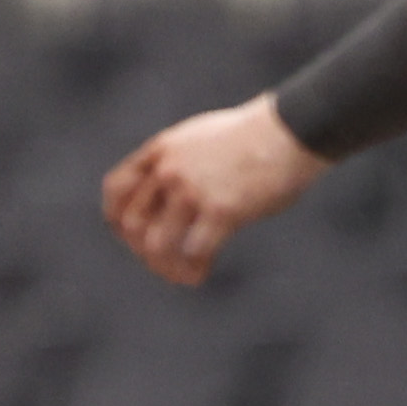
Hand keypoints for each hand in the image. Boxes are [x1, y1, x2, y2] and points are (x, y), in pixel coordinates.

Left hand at [103, 95, 320, 285]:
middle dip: (141, 250)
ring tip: (181, 274)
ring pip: (157, 244)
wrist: (291, 131)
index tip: (133, 236)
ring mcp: (193, 190)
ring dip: (165, 267)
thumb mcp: (199, 138)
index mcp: (161, 150)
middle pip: (131, 222)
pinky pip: (194, 252)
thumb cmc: (253, 137)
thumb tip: (164, 193)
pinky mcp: (222, 210)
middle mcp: (169, 170)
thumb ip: (176, 161)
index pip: (115, 189)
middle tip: (162, 263)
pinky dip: (193, 269)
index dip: (117, 218)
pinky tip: (200, 273)